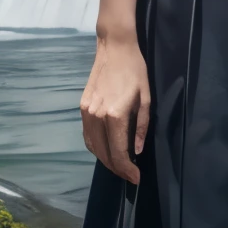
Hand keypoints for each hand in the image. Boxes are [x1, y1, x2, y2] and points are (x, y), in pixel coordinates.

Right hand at [80, 17, 150, 184]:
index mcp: (115, 115)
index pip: (119, 152)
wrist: (115, 48)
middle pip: (104, 153)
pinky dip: (95, 147)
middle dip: (117, 168)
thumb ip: (141, 127)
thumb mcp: (145, 99)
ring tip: (119, 166)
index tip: (136, 178)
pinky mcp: (82, 106)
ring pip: (92, 146)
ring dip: (105, 160)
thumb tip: (136, 151)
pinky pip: (87, 135)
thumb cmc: (135, 71)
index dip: (127, 169)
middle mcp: (97, 116)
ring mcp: (87, 112)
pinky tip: (106, 150)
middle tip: (130, 175)